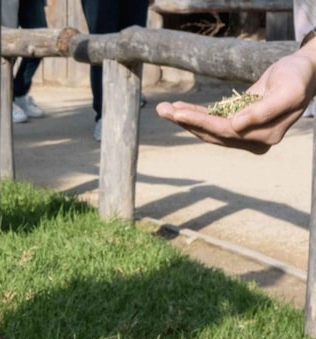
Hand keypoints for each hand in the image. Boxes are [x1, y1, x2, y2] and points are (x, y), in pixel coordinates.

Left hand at [156, 49, 315, 153]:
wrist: (305, 72)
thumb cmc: (298, 78)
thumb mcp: (288, 91)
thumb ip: (264, 111)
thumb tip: (236, 126)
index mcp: (265, 137)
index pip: (226, 132)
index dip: (201, 123)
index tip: (178, 114)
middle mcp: (253, 141)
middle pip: (213, 133)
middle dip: (186, 121)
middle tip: (162, 109)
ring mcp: (245, 134)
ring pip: (209, 129)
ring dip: (185, 119)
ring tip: (163, 109)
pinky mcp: (238, 124)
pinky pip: (213, 121)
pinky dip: (195, 115)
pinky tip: (176, 109)